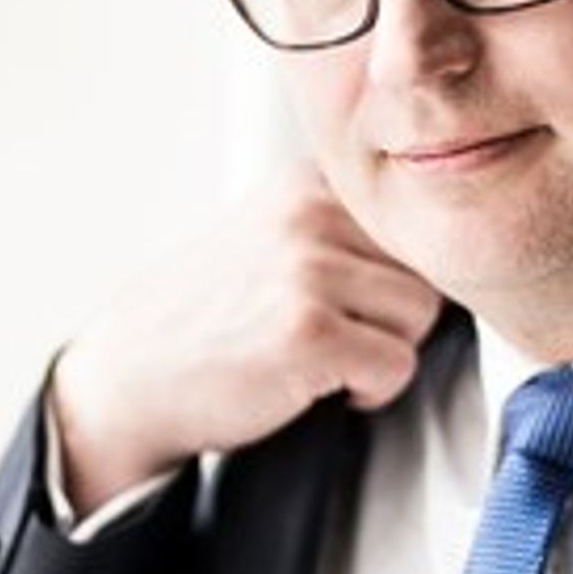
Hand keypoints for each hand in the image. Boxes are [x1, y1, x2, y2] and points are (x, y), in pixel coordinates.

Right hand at [49, 165, 445, 513]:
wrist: (130, 378)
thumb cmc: (207, 320)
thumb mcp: (268, 238)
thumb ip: (340, 228)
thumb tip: (442, 244)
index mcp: (305, 183)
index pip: (411, 221)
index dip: (396, 276)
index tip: (357, 303)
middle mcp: (308, 213)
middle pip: (427, 268)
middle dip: (393, 317)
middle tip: (338, 339)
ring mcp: (308, 270)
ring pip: (421, 316)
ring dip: (382, 352)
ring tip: (325, 359)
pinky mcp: (309, 331)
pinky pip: (396, 365)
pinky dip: (369, 390)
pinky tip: (317, 385)